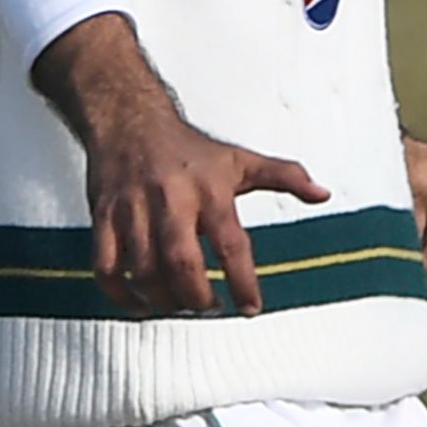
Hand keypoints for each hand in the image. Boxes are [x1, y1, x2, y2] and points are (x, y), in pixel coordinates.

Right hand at [86, 109, 329, 314]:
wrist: (129, 118)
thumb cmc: (189, 148)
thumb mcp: (241, 159)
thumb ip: (285, 176)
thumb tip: (323, 194)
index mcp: (210, 190)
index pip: (232, 244)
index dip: (243, 281)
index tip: (250, 308)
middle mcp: (171, 200)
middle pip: (182, 262)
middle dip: (197, 297)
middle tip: (210, 308)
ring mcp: (133, 210)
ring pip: (144, 269)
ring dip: (164, 299)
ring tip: (181, 307)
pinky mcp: (103, 216)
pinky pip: (105, 266)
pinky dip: (120, 294)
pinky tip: (141, 305)